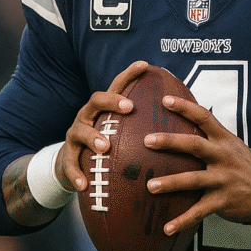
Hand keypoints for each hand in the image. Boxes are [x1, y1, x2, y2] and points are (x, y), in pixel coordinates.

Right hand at [60, 60, 149, 190]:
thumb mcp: (122, 133)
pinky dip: (75, 173)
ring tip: (104, 147)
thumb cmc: (106, 147)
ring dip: (93, 137)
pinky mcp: (66, 156)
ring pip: (81, 131)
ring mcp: (75, 134)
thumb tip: (183, 123)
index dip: (129, 74)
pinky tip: (83, 185)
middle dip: (112, 101)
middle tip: (128, 107)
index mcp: (104, 109)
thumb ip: (143, 126)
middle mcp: (88, 116)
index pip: (117, 86)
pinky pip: (69, 164)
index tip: (145, 65)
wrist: (71, 165)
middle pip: (96, 100)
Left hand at [143, 95, 250, 234]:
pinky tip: (167, 228)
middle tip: (147, 141)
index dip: (184, 107)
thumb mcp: (233, 147)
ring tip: (150, 186)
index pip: (204, 118)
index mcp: (225, 141)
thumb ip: (211, 139)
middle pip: (194, 145)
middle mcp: (223, 157)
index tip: (165, 100)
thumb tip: (185, 126)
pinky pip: (199, 212)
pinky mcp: (223, 201)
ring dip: (170, 183)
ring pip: (193, 179)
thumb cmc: (246, 167)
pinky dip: (182, 221)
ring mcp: (224, 180)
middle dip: (170, 142)